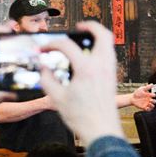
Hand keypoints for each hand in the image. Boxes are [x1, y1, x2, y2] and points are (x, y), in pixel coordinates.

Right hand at [38, 21, 124, 146]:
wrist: (101, 129)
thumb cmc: (81, 117)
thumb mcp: (56, 98)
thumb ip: (47, 79)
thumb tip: (43, 68)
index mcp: (86, 69)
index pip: (67, 45)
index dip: (51, 44)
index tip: (43, 50)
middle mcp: (101, 66)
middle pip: (103, 34)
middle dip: (90, 26)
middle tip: (78, 27)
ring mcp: (110, 71)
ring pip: (109, 44)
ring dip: (97, 37)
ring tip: (83, 39)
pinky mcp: (112, 77)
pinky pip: (109, 55)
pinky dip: (100, 49)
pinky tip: (88, 56)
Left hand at [130, 84, 155, 110]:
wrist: (132, 98)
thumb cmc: (137, 93)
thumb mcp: (142, 89)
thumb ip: (147, 87)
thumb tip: (152, 84)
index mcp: (149, 95)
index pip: (154, 95)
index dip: (153, 95)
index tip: (152, 95)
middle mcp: (149, 100)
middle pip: (154, 101)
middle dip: (154, 101)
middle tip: (150, 100)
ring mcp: (147, 104)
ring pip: (152, 106)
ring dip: (152, 105)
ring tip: (149, 104)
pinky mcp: (144, 107)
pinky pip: (148, 110)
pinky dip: (148, 109)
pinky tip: (146, 107)